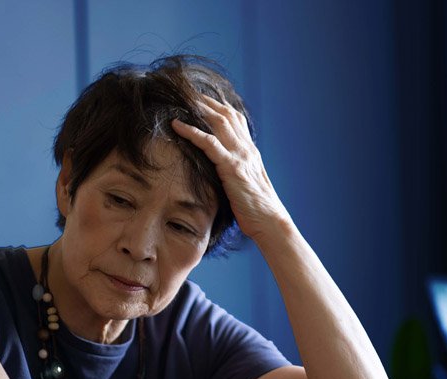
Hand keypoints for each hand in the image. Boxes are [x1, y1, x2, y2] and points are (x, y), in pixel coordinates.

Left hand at [171, 96, 290, 240]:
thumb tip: (218, 169)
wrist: (270, 221)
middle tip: (184, 90)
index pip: (234, 118)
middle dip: (204, 99)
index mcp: (249, 150)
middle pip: (225, 113)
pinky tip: (177, 126)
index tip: (199, 97)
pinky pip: (209, 144)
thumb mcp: (245, 183)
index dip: (217, 105)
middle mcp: (246, 148)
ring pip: (218, 122)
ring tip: (178, 98)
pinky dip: (192, 132)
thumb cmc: (255, 208)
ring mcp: (240, 156)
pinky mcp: (232, 168)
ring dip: (197, 108)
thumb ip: (233, 170)